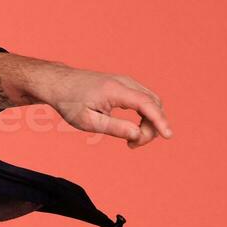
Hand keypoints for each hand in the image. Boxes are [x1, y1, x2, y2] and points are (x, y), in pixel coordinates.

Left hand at [32, 63, 173, 148]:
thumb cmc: (69, 102)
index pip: (147, 104)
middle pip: (153, 104)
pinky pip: (144, 100)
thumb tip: (137, 134)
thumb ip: (113, 127)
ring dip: (149, 123)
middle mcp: (125, 82)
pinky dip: (145, 115)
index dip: (160, 120)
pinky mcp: (125, 85)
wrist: (57, 83)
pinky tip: (132, 129)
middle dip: (151, 127)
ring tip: (131, 141)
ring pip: (151, 102)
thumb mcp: (87, 121)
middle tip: (132, 145)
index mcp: (115, 90)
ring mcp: (126, 82)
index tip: (169, 135)